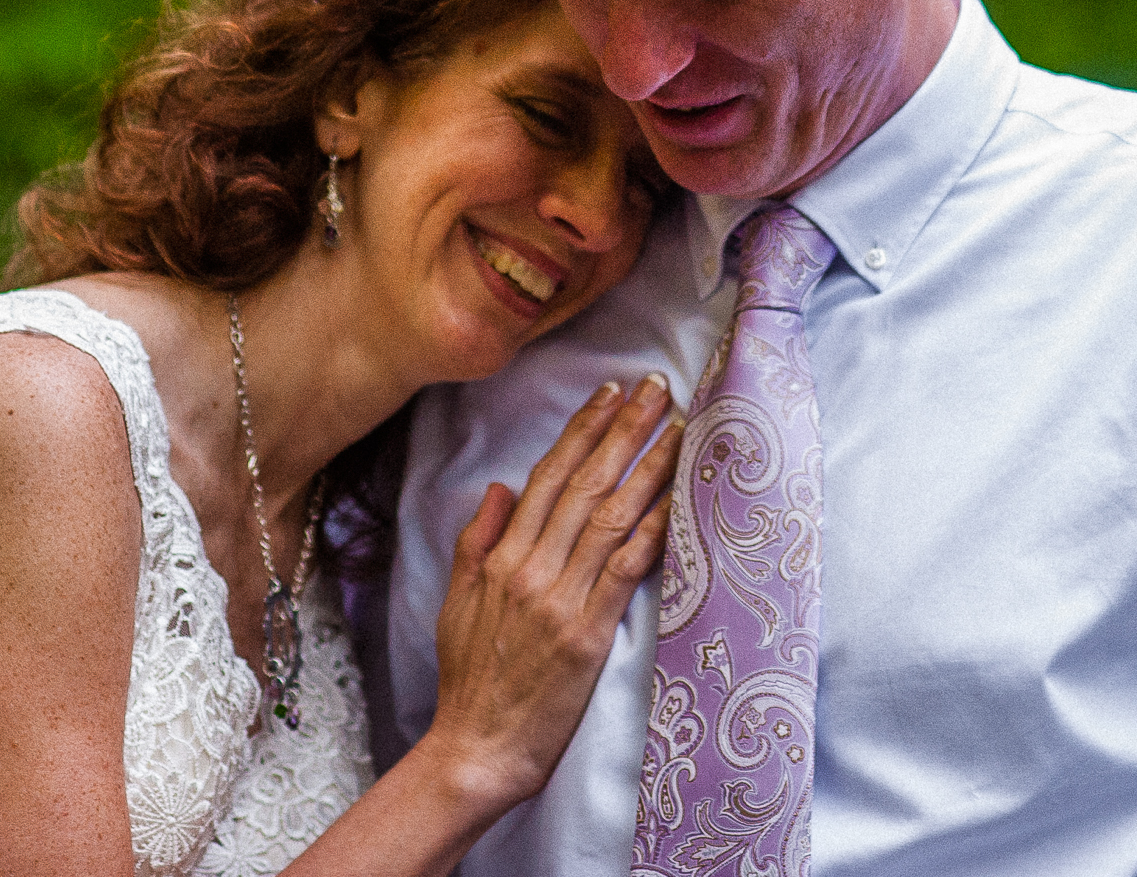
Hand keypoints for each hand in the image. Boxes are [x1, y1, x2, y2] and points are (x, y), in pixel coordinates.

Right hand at [416, 375, 682, 816]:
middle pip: (586, 483)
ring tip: (680, 428)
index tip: (611, 392)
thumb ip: (477, 542)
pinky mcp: (587, 633)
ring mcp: (560, 599)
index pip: (548, 476)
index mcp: (502, 557)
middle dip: (625, 430)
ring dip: (650, 466)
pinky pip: (626, 568)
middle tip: (658, 387)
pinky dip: (654, 530)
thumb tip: (498, 487)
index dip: (583, 429)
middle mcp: (531, 568)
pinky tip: (678, 500)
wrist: (476, 750)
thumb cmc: (469, 681)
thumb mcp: (456, 603)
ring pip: (611, 516)